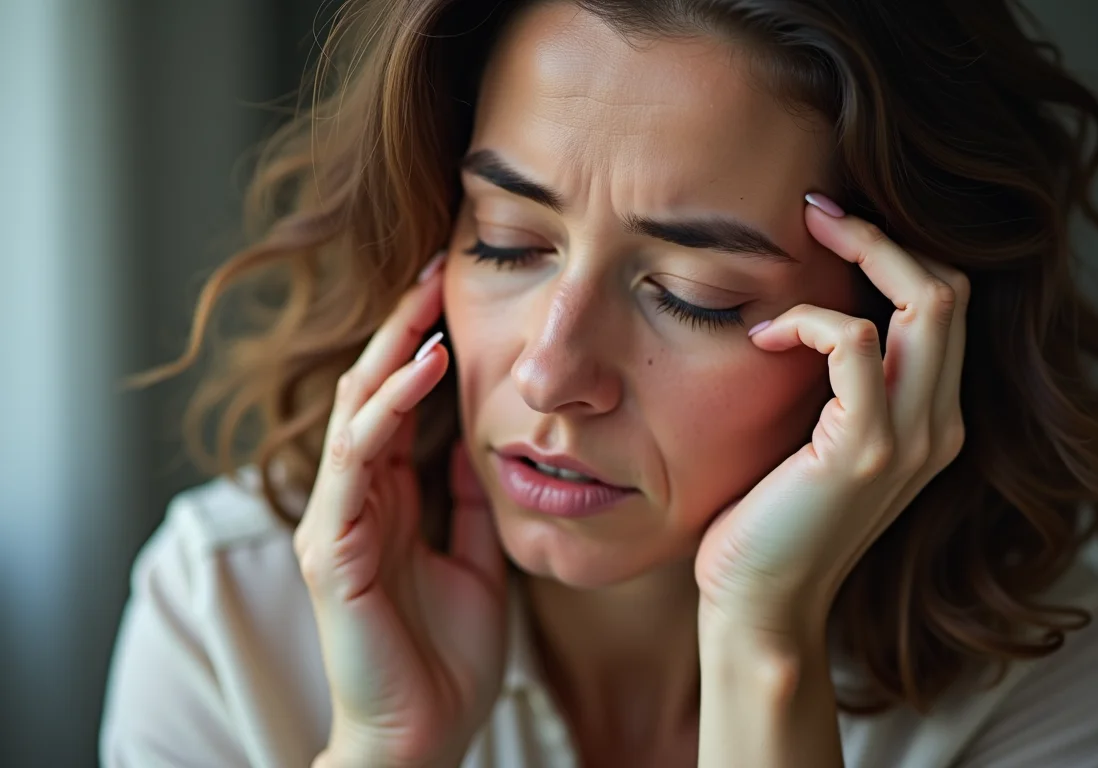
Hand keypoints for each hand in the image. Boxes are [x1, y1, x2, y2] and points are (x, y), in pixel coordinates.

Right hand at [293, 256, 507, 767]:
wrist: (425, 734)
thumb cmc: (447, 653)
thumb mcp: (475, 556)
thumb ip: (467, 499)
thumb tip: (486, 439)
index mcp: (386, 499)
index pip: (396, 402)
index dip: (419, 344)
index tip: (454, 289)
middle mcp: (353, 498)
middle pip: (368, 389)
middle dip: (401, 326)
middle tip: (435, 264)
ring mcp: (335, 520)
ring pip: (354, 411)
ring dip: (391, 350)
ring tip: (429, 296)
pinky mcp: (330, 548)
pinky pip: (354, 462)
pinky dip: (387, 409)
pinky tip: (422, 368)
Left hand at [694, 200, 967, 636]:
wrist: (761, 606)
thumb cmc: (771, 519)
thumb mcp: (818, 437)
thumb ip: (838, 383)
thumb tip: (811, 305)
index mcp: (932, 420)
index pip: (947, 306)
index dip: (897, 253)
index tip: (833, 226)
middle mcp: (939, 426)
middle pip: (951, 290)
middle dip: (883, 236)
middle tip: (817, 211)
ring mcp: (911, 440)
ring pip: (927, 302)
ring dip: (860, 255)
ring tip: (801, 246)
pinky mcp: (865, 451)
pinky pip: (858, 345)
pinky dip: (811, 321)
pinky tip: (766, 340)